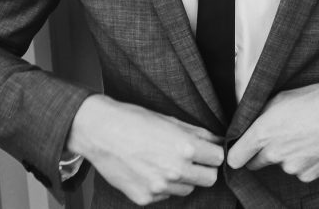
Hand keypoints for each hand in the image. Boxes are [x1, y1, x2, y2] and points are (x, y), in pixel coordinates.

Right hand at [66, 95, 224, 205]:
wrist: (99, 132)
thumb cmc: (133, 120)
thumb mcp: (169, 120)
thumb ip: (198, 133)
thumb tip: (217, 141)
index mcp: (184, 148)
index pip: (218, 159)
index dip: (213, 153)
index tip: (207, 151)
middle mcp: (175, 171)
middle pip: (209, 179)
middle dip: (204, 169)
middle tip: (192, 159)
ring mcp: (159, 188)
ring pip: (188, 189)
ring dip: (183, 179)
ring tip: (165, 162)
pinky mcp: (145, 198)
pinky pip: (165, 196)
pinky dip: (162, 186)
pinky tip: (149, 170)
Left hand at [226, 81, 318, 182]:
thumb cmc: (317, 100)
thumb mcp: (281, 97)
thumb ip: (261, 115)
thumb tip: (250, 124)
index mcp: (263, 133)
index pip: (235, 158)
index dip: (236, 153)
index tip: (240, 150)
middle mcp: (274, 154)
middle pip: (256, 163)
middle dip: (261, 153)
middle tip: (278, 137)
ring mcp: (292, 167)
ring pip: (281, 165)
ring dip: (286, 155)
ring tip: (304, 135)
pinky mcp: (309, 175)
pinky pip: (299, 171)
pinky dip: (304, 162)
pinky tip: (314, 145)